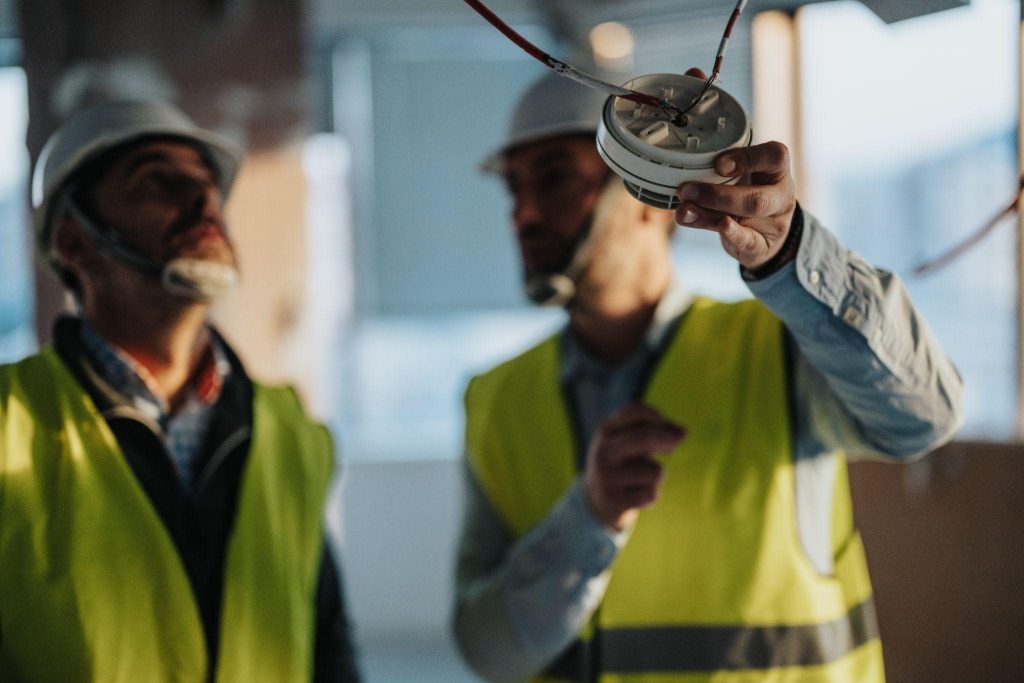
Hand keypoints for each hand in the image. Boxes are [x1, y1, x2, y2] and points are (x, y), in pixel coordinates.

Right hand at [583, 403, 685, 530]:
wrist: (596, 499)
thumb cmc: (624, 462)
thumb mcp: (636, 442)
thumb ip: (660, 432)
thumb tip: (683, 433)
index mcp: (606, 430)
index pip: (634, 411)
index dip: (656, 416)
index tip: (662, 425)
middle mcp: (603, 451)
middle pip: (644, 438)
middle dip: (667, 441)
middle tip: (672, 449)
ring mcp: (606, 477)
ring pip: (655, 472)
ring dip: (659, 475)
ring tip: (646, 480)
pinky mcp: (614, 501)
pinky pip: (650, 494)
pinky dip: (652, 495)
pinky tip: (638, 497)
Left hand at [674, 140, 796, 269]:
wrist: (765, 235)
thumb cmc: (749, 195)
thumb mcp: (743, 178)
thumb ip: (722, 174)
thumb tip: (684, 175)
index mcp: (777, 172)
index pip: (774, 156)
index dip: (747, 158)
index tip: (718, 164)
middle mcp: (781, 197)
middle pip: (757, 196)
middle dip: (717, 195)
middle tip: (686, 191)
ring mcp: (775, 224)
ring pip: (747, 218)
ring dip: (709, 214)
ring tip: (683, 211)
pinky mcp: (764, 246)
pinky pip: (749, 241)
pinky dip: (732, 234)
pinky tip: (719, 226)